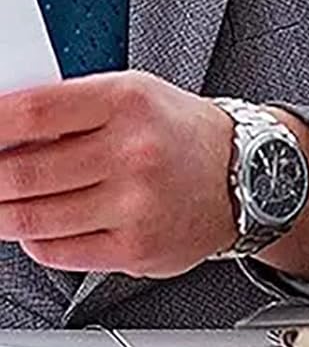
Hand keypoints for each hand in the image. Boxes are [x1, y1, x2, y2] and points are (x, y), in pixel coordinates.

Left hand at [0, 72, 235, 277]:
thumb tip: (4, 131)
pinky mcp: (133, 248)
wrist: (246, 173)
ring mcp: (134, 203)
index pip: (34, 113)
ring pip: (29, 218)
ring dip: (3, 212)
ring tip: (8, 200)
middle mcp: (134, 151)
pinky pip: (54, 251)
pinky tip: (46, 223)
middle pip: (21, 172)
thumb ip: (73, 109)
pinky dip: (35, 239)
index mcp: (130, 101)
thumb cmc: (183, 133)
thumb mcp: (136, 95)